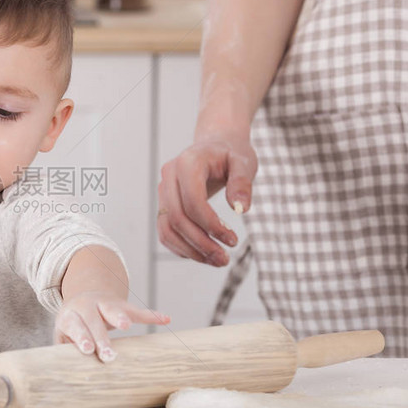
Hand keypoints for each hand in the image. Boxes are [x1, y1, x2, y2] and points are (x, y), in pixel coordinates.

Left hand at [54, 290, 169, 362]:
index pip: (75, 325)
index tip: (87, 349)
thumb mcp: (63, 335)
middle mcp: (88, 306)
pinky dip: (151, 315)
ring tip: (126, 326)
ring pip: (113, 309)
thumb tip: (61, 375)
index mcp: (71, 315)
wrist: (83, 298)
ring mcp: (105, 304)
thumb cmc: (74, 325)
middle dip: (101, 337)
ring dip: (119, 317)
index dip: (81, 336)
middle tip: (108, 355)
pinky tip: (165, 319)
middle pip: (94, 320)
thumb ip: (64, 350)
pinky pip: (137, 310)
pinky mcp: (122, 305)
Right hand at [157, 134, 256, 265]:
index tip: (233, 240)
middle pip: (177, 218)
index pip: (192, 201)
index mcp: (187, 163)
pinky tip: (203, 254)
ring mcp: (163, 191)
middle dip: (201, 243)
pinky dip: (182, 247)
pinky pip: (166, 231)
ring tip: (217, 261)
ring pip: (168, 228)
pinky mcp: (164, 204)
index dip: (211, 225)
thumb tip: (241, 210)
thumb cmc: (231, 154)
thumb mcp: (244, 162)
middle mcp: (169, 176)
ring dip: (190, 250)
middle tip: (225, 259)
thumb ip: (242, 183)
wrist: (216, 146)